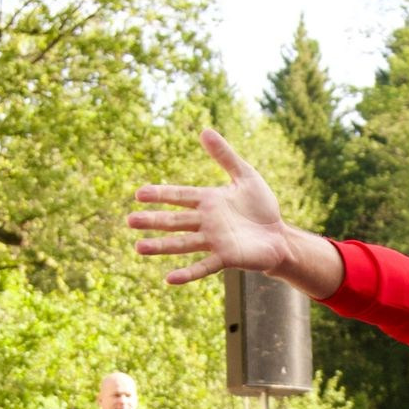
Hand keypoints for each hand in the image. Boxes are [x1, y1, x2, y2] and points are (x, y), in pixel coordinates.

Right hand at [131, 128, 341, 294]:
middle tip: (129, 221)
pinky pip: (203, 267)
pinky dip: (187, 273)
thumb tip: (204, 130)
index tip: (139, 194)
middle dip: (152, 221)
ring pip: (182, 244)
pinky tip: (169, 278)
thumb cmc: (262, 207)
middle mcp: (206, 222)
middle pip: (174, 221)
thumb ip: (225, 156)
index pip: (179, 196)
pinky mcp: (226, 258)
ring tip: (139, 248)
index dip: (160, 194)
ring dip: (161, 246)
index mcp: (208, 201)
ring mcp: (214, 241)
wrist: (279, 235)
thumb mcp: (245, 176)